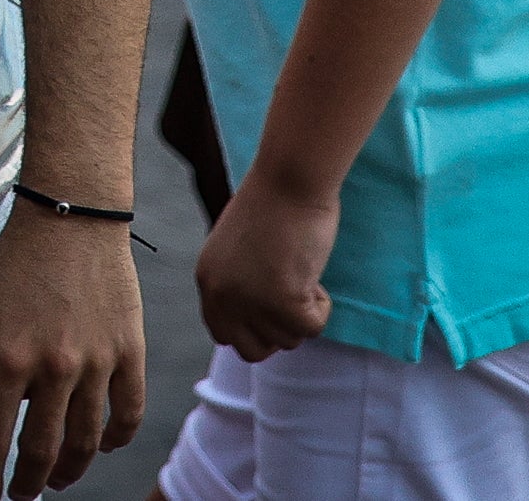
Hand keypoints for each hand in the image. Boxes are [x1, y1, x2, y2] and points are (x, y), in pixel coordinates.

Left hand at [0, 203, 146, 500]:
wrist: (70, 215)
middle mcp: (53, 366)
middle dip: (27, 483)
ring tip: (56, 478)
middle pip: (41, 450)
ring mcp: (96, 361)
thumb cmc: (15, 262)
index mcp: (8, 357)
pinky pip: (128, 412)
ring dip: (69, 469)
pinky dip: (117, 439)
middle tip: (21, 494)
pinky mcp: (130, 351)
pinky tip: (104, 447)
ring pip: (87, 441)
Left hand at [195, 171, 338, 360]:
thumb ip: (240, 285)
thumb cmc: (273, 204)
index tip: (272, 311)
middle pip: (253, 350)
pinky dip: (321, 309)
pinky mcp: (283, 301)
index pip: (222, 334)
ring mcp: (250, 301)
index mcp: (208, 280)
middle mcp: (222, 295)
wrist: (290, 179)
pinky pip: (311, 329)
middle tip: (292, 298)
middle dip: (277, 331)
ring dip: (302, 313)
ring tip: (301, 271)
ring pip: (287, 340)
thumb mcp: (239, 251)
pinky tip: (313, 276)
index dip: (252, 329)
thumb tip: (258, 320)